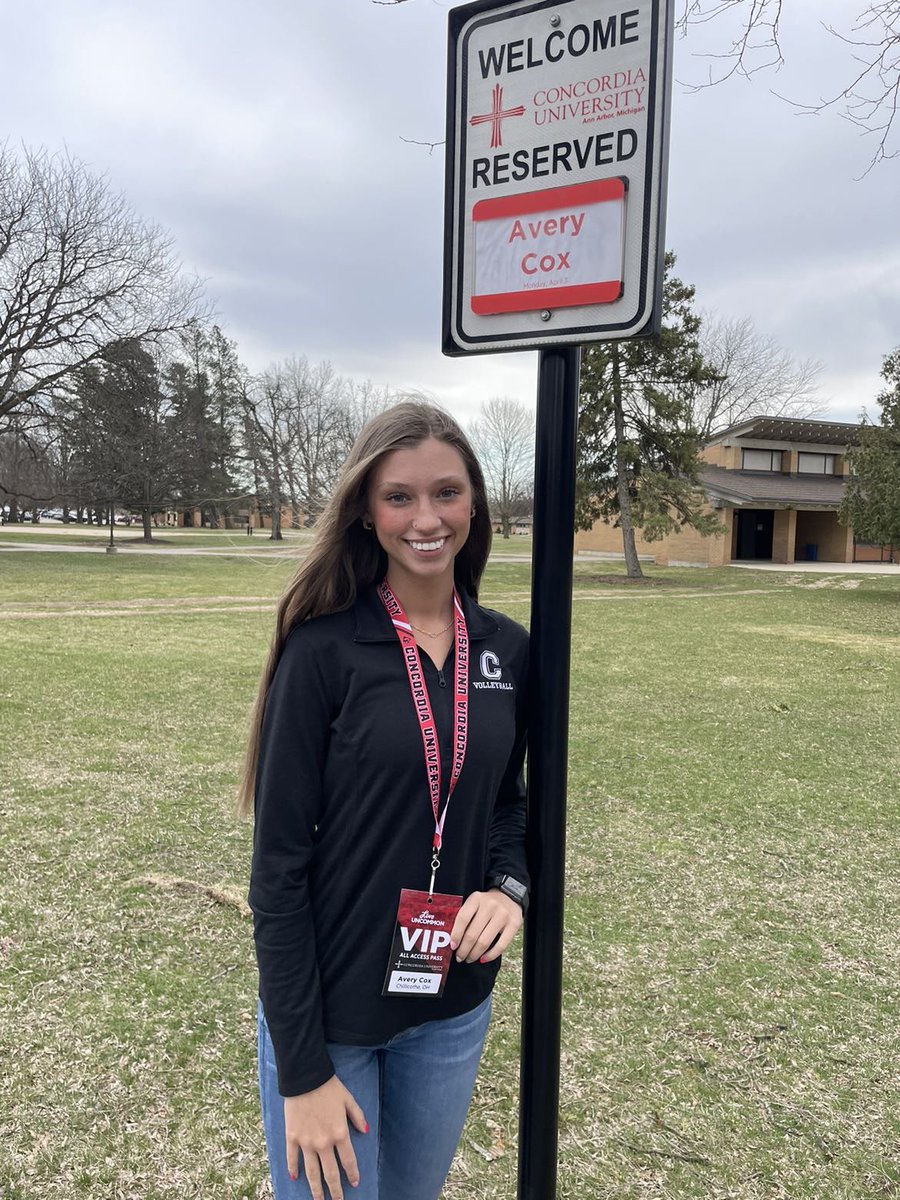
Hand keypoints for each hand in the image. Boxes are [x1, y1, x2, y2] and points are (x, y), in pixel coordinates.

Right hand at [283, 1076, 367, 1199]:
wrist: (305, 1077)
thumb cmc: (329, 1086)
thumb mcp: (348, 1099)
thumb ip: (358, 1117)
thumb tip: (365, 1131)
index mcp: (340, 1133)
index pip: (348, 1161)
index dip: (352, 1174)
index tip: (355, 1183)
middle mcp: (323, 1143)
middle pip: (330, 1173)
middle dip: (335, 1190)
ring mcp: (306, 1142)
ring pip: (312, 1172)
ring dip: (316, 1189)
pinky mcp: (292, 1137)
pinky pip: (293, 1158)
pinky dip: (294, 1169)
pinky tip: (295, 1178)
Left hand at [450, 888, 522, 964]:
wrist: (509, 896)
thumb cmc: (487, 904)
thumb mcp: (475, 903)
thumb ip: (465, 917)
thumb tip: (453, 940)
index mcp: (476, 898)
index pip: (463, 918)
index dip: (456, 934)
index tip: (452, 946)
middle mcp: (490, 905)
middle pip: (472, 933)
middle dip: (464, 949)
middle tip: (459, 957)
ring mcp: (503, 914)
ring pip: (484, 941)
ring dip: (474, 954)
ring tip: (469, 958)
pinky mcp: (514, 924)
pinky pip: (501, 945)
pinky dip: (490, 955)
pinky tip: (483, 959)